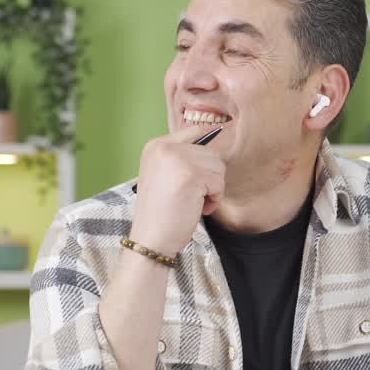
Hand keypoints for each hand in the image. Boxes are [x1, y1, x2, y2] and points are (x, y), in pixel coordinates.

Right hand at [131, 125, 225, 255]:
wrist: (150, 238)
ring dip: (213, 189)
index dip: (207, 148)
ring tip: (193, 202)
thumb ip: (182, 158)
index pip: (195, 131)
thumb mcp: (164, 175)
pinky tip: (197, 208)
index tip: (210, 159)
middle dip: (210, 176)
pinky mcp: (191, 175)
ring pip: (218, 167)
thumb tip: (216, 135)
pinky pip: (219, 183)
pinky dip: (214, 199)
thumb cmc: (161, 213)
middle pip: (211, 152)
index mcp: (155, 146)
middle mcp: (164, 148)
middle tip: (193, 196)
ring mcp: (177, 160)